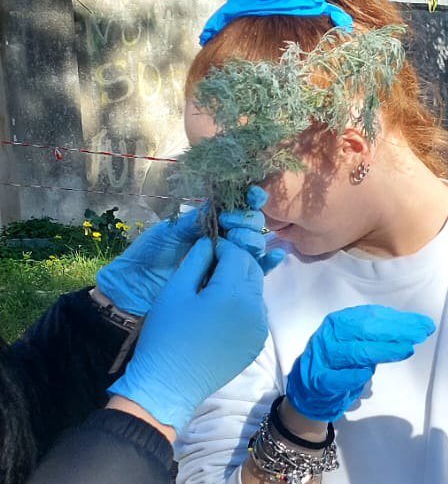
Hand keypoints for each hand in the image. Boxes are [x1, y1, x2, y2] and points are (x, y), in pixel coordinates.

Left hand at [95, 187, 278, 314]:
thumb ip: (193, 222)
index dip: (246, 200)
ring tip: (237, 242)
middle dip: (246, 221)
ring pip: (254, 245)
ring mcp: (226, 259)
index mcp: (206, 222)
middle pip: (249, 225)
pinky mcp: (229, 280)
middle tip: (230, 226)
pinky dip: (267, 263)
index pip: (233, 207)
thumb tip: (217, 207)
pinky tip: (276, 256)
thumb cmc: (147, 255)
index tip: (251, 196)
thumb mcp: (167, 232)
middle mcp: (221, 239)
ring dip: (253, 239)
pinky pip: (254, 271)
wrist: (136, 287)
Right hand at [109, 240, 268, 431]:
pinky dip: (242, 303)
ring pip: (255, 291)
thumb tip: (209, 243)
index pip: (237, 254)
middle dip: (234, 261)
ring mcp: (260, 327)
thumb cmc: (166, 334)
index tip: (205, 249)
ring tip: (211, 287)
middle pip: (252, 270)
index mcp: (234, 292)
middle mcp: (256, 308)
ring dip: (239, 282)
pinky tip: (220, 309)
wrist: (170, 382)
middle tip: (208, 264)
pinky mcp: (257, 342)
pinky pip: (255, 313)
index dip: (221, 246)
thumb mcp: (175, 291)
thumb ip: (196, 261)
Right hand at [286, 305, 435, 421]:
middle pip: (364, 330)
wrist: (310, 389)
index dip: (399, 319)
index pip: (371, 316)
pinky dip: (350, 376)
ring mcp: (322, 358)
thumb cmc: (342, 362)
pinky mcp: (318, 381)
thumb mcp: (360, 342)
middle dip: (395, 331)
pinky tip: (366, 374)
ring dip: (382, 350)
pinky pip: (335, 378)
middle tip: (421, 335)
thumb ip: (384, 334)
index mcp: (339, 322)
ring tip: (407, 350)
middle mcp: (329, 336)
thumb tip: (421, 325)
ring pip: (354, 352)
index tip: (424, 324)